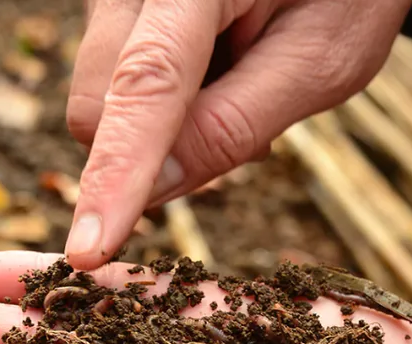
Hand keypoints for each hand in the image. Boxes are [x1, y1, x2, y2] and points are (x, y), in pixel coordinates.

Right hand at [63, 0, 411, 269]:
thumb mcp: (322, 60)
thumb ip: (236, 124)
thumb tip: (152, 192)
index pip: (147, 83)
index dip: (117, 173)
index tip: (89, 251)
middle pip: (99, 106)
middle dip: (154, 148)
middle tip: (249, 116)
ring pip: (99, 101)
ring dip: (161, 122)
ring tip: (237, 74)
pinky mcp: (108, 7)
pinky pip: (110, 83)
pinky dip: (159, 100)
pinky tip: (213, 65)